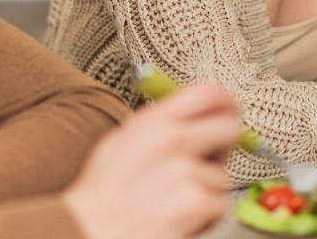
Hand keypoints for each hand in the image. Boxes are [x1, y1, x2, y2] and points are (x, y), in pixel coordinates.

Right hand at [64, 83, 240, 238]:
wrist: (86, 233)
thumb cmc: (102, 197)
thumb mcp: (121, 143)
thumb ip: (158, 125)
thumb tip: (196, 118)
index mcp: (152, 121)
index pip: (207, 92)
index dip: (227, 102)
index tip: (230, 113)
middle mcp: (170, 139)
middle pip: (229, 127)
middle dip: (224, 149)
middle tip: (208, 165)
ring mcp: (183, 171)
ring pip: (222, 176)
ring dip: (205, 193)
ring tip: (173, 203)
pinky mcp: (193, 203)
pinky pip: (219, 205)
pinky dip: (204, 218)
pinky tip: (178, 220)